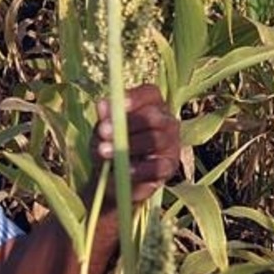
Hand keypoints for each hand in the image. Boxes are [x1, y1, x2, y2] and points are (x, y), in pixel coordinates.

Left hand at [91, 84, 180, 204]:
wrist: (113, 179)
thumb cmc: (109, 145)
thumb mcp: (102, 132)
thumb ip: (105, 119)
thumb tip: (102, 104)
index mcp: (150, 105)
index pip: (149, 93)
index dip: (135, 97)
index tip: (117, 104)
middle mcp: (165, 121)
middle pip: (153, 116)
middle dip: (129, 122)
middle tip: (103, 131)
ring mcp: (171, 143)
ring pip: (156, 138)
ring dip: (130, 145)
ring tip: (104, 151)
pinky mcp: (170, 166)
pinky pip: (159, 165)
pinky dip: (140, 168)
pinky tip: (124, 170)